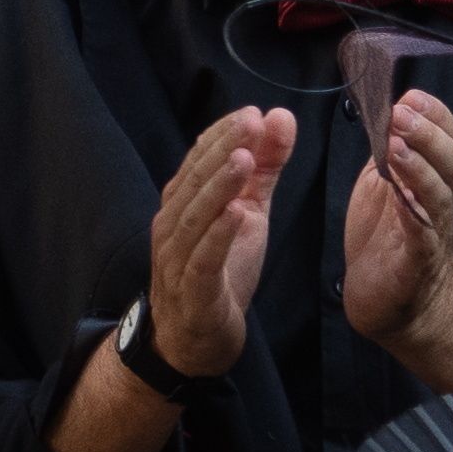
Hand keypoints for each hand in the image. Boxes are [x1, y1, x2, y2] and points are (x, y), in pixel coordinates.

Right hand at [144, 102, 297, 382]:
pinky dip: (218, 236)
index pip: (199, 161)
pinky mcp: (192, 291)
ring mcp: (177, 260)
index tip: (253, 112)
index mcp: (184, 204)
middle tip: (251, 121)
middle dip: (222, 149)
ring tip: (245, 158)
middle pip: (195, 182)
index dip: (223, 135)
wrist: (194, 339)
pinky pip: (202, 260)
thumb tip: (279, 116)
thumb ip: (264, 168)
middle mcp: (173, 227)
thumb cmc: (219, 269)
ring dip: (219, 186)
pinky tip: (237, 215)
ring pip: (194, 217)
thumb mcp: (248, 212)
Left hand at [345, 87, 452, 349]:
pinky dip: (414, 209)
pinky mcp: (418, 259)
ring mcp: (433, 229)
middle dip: (429, 132)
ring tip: (397, 140)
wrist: (388, 298)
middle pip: (451, 160)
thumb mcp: (382, 182)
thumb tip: (385, 110)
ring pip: (441, 191)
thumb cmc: (384, 236)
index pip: (447, 137)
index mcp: (432, 176)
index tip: (410, 95)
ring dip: (421, 164)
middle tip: (402, 111)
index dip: (434, 114)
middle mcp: (441, 198)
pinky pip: (422, 231)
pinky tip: (399, 192)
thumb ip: (387, 150)